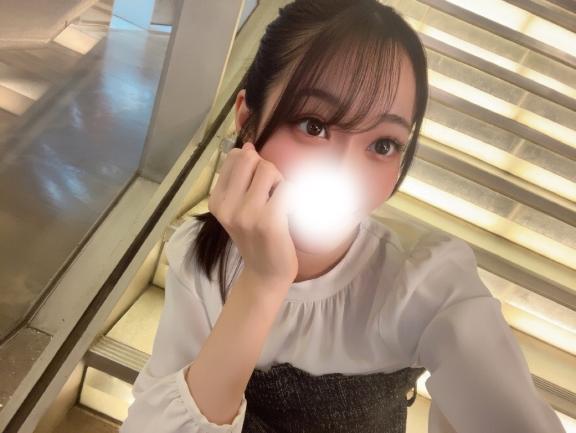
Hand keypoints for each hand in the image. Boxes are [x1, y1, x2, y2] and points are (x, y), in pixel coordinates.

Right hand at [209, 141, 297, 290]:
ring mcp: (246, 214)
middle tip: (271, 193)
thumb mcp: (239, 208)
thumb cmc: (257, 237)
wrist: (266, 272)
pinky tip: (289, 213)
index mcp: (216, 201)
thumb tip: (247, 147)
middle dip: (266, 169)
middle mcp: (226, 207)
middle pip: (250, 159)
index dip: (252, 164)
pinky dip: (294, 196)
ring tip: (279, 203)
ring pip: (269, 170)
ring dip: (280, 182)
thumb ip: (240, 179)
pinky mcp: (268, 221)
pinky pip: (287, 188)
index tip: (257, 186)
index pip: (234, 157)